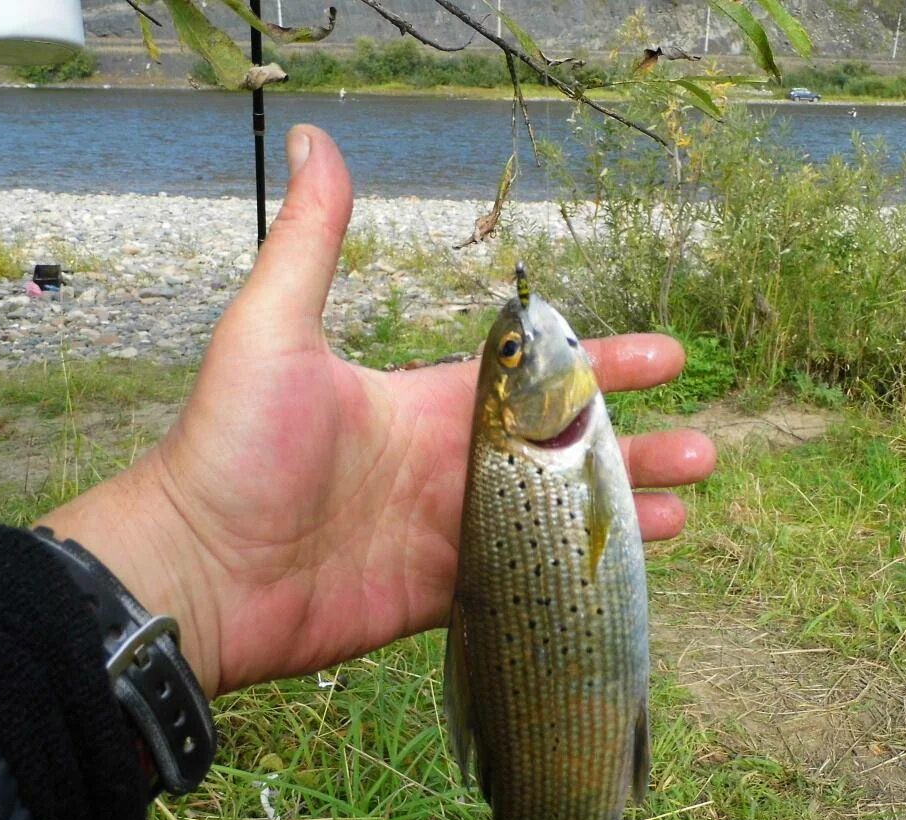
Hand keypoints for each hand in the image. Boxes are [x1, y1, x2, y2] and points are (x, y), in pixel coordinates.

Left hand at [39, 125, 715, 697]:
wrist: (200, 571)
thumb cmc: (232, 448)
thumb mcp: (273, 331)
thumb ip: (313, 242)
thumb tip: (323, 140)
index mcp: (429, 402)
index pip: (537, 380)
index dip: (604, 367)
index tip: (666, 357)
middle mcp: (453, 465)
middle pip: (566, 452)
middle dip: (636, 447)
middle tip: (705, 448)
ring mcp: (454, 533)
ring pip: (560, 520)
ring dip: (623, 513)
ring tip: (687, 510)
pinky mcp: (446, 593)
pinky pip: (529, 582)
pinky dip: (579, 576)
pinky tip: (630, 572)